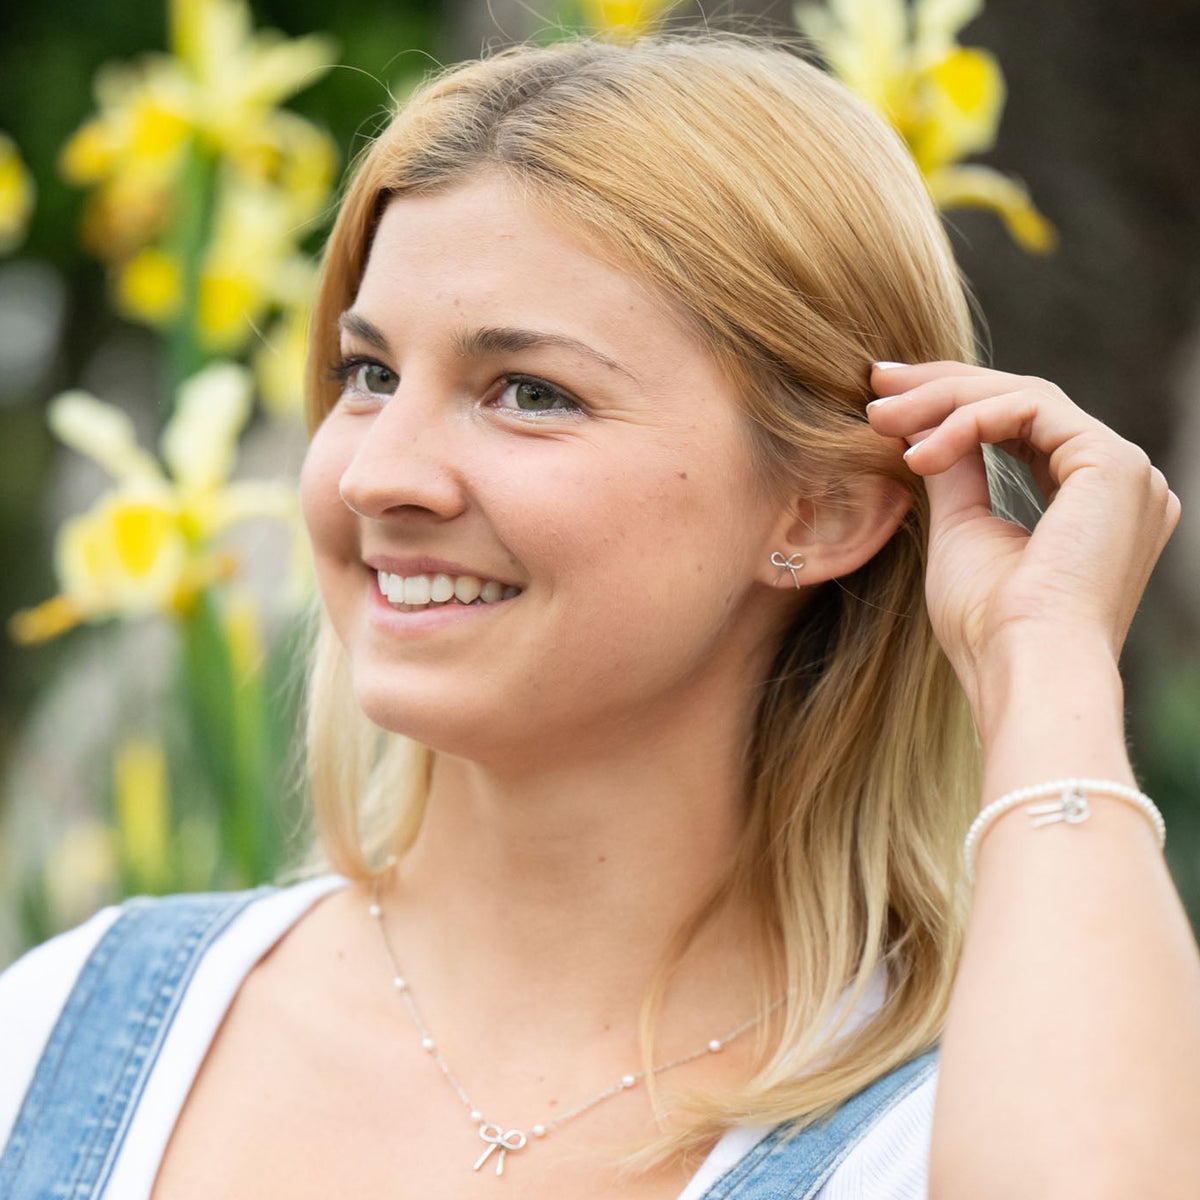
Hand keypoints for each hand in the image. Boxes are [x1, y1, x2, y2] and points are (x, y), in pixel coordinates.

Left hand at [865, 361, 1179, 719]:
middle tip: (876, 380)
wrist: (1023, 667)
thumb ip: (955, 472)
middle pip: (1023, 402)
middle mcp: (1121, 483)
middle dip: (941, 388)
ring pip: (1022, 398)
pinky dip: (965, 421)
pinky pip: (1028, 409)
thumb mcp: (961, 532)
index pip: (1022, 427)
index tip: (886, 400)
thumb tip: (923, 430)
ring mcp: (1125, 472)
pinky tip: (917, 452)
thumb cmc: (988, 626)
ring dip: (941, 401)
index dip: (952, 405)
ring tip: (878, 419)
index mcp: (1093, 505)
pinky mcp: (1113, 463)